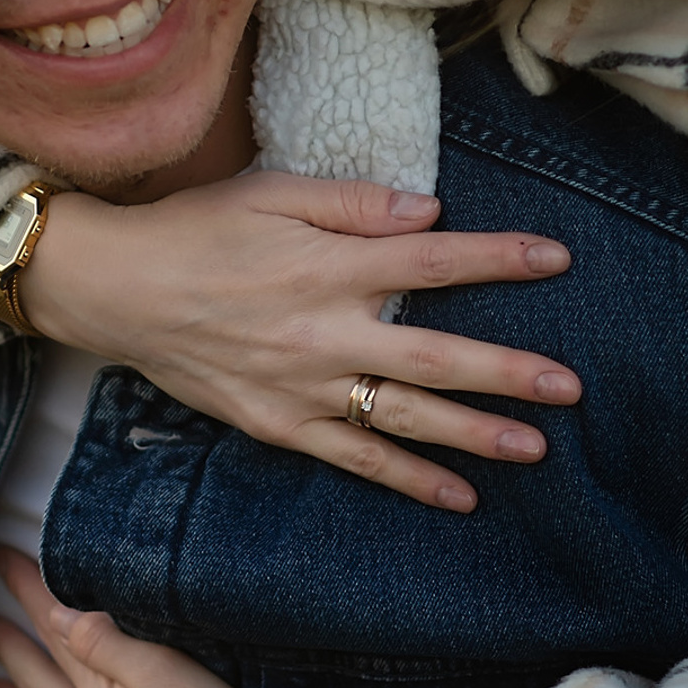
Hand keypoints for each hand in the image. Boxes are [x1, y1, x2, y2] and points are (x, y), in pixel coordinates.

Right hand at [19, 173, 581, 511]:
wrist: (116, 289)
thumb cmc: (197, 228)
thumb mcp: (272, 191)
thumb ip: (354, 203)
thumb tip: (430, 212)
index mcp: (329, 267)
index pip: (435, 263)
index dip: (500, 260)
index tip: (557, 259)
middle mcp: (325, 332)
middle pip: (435, 357)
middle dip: (509, 374)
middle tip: (571, 388)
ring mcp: (304, 387)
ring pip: (405, 419)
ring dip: (474, 435)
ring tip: (535, 449)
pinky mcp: (280, 425)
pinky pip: (356, 458)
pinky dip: (409, 479)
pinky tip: (459, 496)